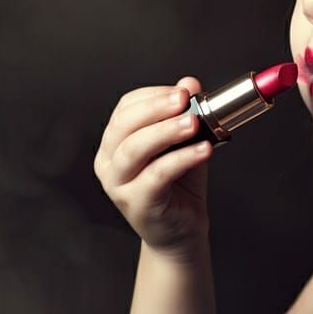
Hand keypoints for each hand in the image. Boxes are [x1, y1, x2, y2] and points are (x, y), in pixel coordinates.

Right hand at [93, 76, 212, 258]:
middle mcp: (109, 162)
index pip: (126, 109)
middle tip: (185, 100)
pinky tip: (204, 150)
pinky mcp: (136, 203)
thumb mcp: (185, 143)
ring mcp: (118, 184)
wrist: (183, 230)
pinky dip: (181, 159)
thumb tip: (190, 83)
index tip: (183, 90)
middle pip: (124, 126)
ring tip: (195, 123)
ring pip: (135, 149)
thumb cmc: (181, 185)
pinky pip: (156, 175)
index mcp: (115, 142)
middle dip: (156, 108)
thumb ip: (187, 114)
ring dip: (166, 131)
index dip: (153, 96)